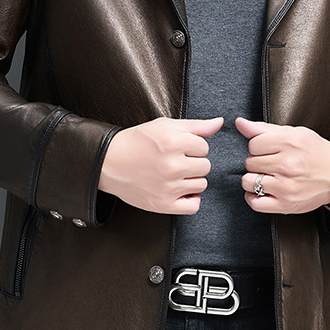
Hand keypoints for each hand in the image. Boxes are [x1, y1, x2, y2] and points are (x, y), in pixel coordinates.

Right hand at [99, 116, 223, 213]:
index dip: (193, 146)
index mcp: (172, 143)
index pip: (205, 147)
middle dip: (193, 162)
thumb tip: (219, 123)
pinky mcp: (163, 204)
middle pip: (205, 166)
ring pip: (202, 185)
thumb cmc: (136, 142)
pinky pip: (194, 206)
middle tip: (176, 160)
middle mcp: (171, 165)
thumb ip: (195, 126)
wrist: (109, 162)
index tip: (180, 148)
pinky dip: (191, 199)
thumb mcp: (165, 126)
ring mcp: (168, 187)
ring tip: (175, 174)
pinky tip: (181, 190)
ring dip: (192, 180)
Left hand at [236, 117, 329, 213]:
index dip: (258, 146)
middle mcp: (287, 165)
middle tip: (270, 163)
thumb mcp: (293, 133)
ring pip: (248, 181)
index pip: (253, 144)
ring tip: (266, 176)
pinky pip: (255, 203)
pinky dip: (253, 197)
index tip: (268, 150)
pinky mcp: (285, 204)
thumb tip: (240, 123)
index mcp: (288, 143)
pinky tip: (261, 190)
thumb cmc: (315, 153)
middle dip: (257, 162)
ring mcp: (285, 186)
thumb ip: (263, 129)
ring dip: (253, 179)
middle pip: (250, 162)